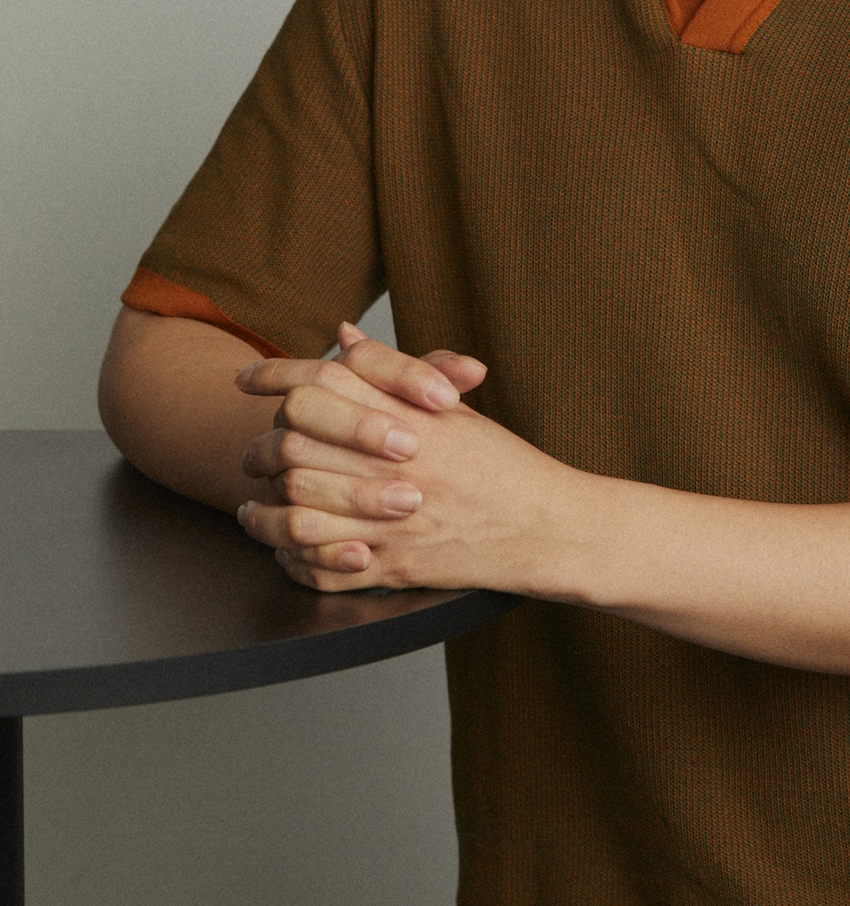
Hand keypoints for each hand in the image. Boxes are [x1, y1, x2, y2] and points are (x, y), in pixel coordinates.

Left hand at [235, 326, 577, 591]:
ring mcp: (392, 520)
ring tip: (252, 507)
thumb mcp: (454, 409)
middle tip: (254, 452)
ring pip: (297, 511)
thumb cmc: (503, 467)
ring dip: (266, 512)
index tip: (247, 379)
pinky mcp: (394, 567)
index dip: (277, 375)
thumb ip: (395, 371)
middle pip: (297, 445)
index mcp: (411, 417)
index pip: (326, 381)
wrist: (547, 527)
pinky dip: (292, 559)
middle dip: (264, 447)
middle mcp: (396, 465)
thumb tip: (345, 337)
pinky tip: (283, 548)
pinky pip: (321, 567)